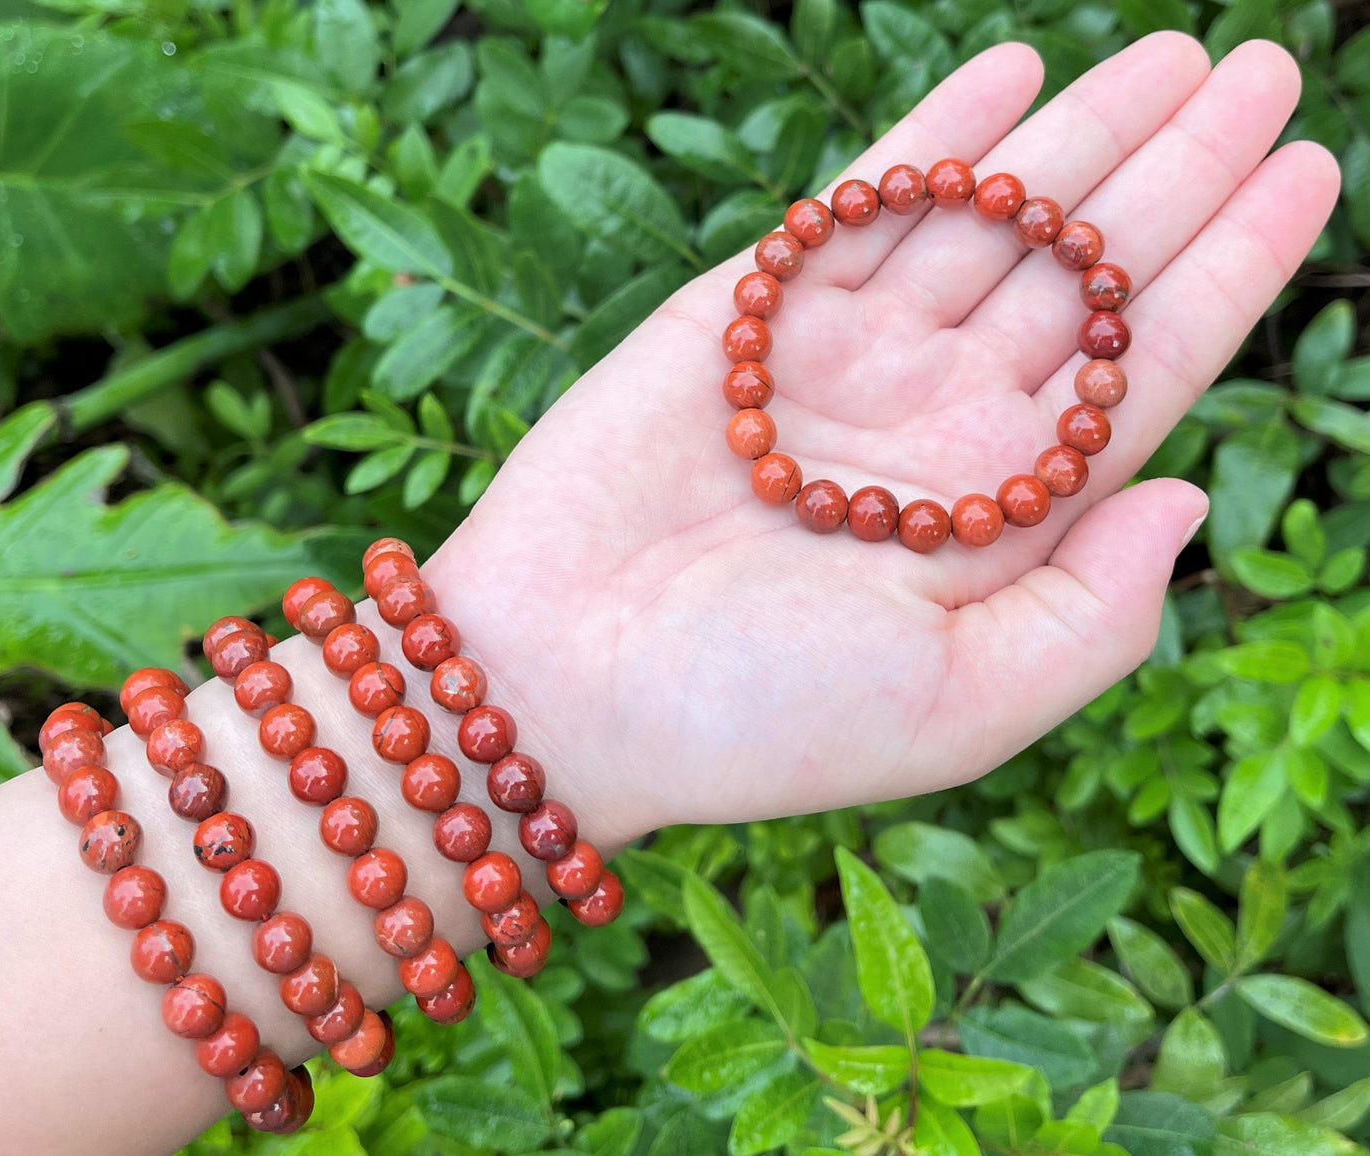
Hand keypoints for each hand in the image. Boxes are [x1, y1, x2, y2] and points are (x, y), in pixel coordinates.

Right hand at [428, 33, 1338, 844]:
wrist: (556, 678)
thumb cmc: (750, 716)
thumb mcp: (956, 707)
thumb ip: (1094, 616)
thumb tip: (1187, 494)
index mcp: (999, 515)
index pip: (1142, 368)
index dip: (1233, 266)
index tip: (1307, 166)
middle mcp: (935, 424)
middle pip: (1082, 274)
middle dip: (1178, 172)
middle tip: (1263, 69)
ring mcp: (844, 361)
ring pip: (987, 222)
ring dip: (1080, 134)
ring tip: (1173, 56)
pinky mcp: (749, 313)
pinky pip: (860, 204)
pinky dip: (934, 137)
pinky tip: (1010, 74)